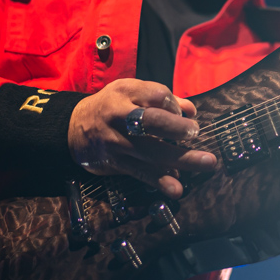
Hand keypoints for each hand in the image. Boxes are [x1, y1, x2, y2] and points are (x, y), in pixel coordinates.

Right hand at [67, 78, 216, 198]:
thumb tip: (191, 110)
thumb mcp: (131, 92)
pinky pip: (140, 171)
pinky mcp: (115, 162)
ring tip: (207, 162)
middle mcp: (120, 115)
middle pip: (152, 121)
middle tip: (195, 133)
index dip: (175, 105)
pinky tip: (176, 188)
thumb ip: (162, 99)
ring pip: (151, 150)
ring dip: (180, 158)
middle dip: (177, 128)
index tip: (185, 114)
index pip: (157, 95)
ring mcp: (117, 141)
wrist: (73, 127)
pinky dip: (159, 180)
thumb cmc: (112, 106)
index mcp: (126, 92)